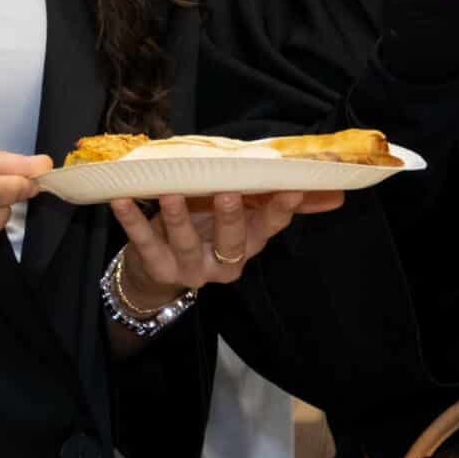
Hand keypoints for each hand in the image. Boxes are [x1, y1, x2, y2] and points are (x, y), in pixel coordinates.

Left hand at [109, 190, 344, 308]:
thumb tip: (337, 192)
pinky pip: (143, 242)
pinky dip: (131, 221)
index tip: (290, 188)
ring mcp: (189, 268)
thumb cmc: (208, 228)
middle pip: (232, 241)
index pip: (270, 227)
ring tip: (170, 192)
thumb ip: (280, 200)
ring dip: (177, 217)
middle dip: (231, 217)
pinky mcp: (156, 268)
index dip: (281, 209)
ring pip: (185, 243)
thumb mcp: (245, 214)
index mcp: (249, 244)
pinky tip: (121, 200)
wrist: (159, 269)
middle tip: (228, 192)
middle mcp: (224, 262)